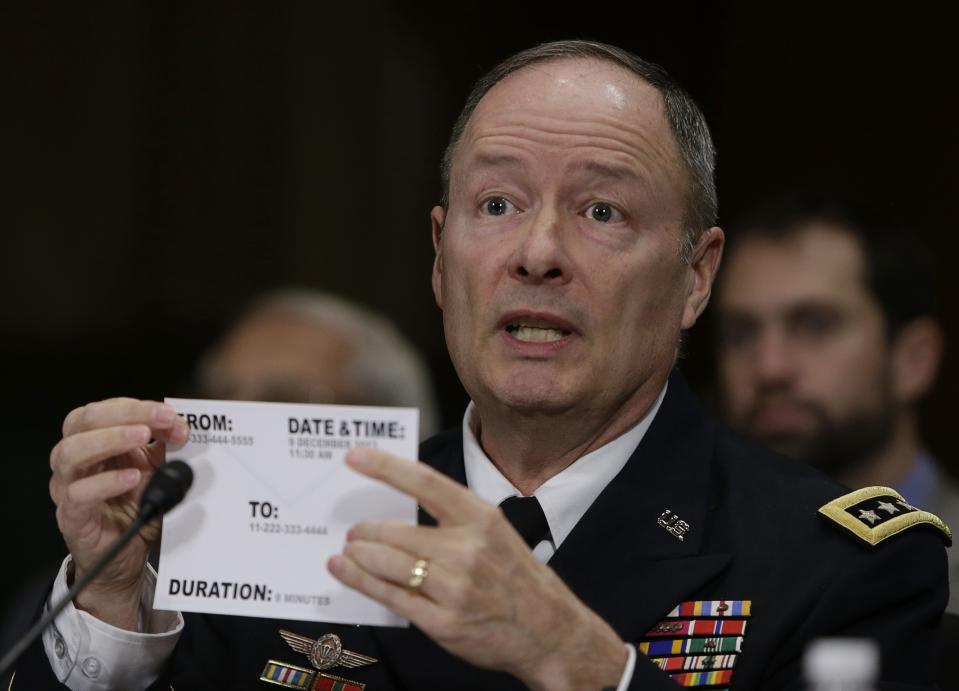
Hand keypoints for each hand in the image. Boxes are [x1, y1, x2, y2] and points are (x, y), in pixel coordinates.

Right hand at [49, 398, 189, 628]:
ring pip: (70, 453)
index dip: (137, 408)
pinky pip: (80, 495)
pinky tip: (132, 478)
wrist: (127, 557)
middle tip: (159, 420)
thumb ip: (166, 448)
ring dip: (109, 440)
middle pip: (82, 421)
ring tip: (141, 438)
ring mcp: (68, 488)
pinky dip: (106, 482)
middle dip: (124, 414)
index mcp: (93, 442)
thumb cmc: (135, 508)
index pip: (104, 410)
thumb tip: (182, 426)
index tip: (171, 415)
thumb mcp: (157, 471)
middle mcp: (75, 461)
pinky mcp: (72, 516)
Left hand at [328, 449, 627, 690]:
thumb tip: (397, 509)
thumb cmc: (515, 576)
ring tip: (348, 552)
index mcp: (481, 517)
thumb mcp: (495, 532)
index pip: (424, 482)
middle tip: (353, 531)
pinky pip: (391, 596)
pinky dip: (361, 581)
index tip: (354, 456)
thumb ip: (453, 519)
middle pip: (395, 531)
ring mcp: (455, 588)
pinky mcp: (444, 622)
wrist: (549, 631)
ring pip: (387, 563)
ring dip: (358, 555)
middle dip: (364, 531)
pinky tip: (346, 571)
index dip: (385, 467)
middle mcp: (467, 549)